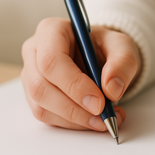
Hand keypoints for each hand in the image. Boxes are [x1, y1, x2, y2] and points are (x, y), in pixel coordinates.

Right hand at [21, 18, 140, 130]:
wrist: (100, 57)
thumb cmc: (106, 47)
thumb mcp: (123, 46)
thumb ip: (123, 63)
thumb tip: (111, 90)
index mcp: (51, 31)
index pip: (51, 60)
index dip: (74, 85)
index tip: (99, 102)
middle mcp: (35, 52)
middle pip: (40, 87)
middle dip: (74, 108)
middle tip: (103, 116)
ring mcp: (32, 76)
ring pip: (41, 106)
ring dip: (74, 120)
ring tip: (104, 119)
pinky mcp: (36, 96)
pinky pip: (47, 116)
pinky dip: (72, 123)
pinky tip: (92, 119)